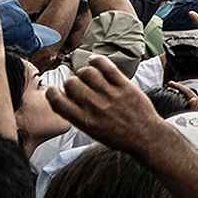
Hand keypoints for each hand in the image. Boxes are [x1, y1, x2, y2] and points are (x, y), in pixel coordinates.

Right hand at [45, 56, 163, 155]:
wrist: (146, 136)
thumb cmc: (118, 136)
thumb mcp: (92, 132)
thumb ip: (78, 116)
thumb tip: (64, 97)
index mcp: (84, 121)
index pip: (57, 102)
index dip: (51, 93)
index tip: (53, 90)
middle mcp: (95, 107)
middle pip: (71, 83)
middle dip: (71, 82)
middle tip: (79, 85)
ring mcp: (111, 95)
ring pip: (87, 72)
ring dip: (85, 72)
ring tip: (89, 76)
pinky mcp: (125, 86)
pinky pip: (107, 67)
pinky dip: (97, 60)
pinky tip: (94, 61)